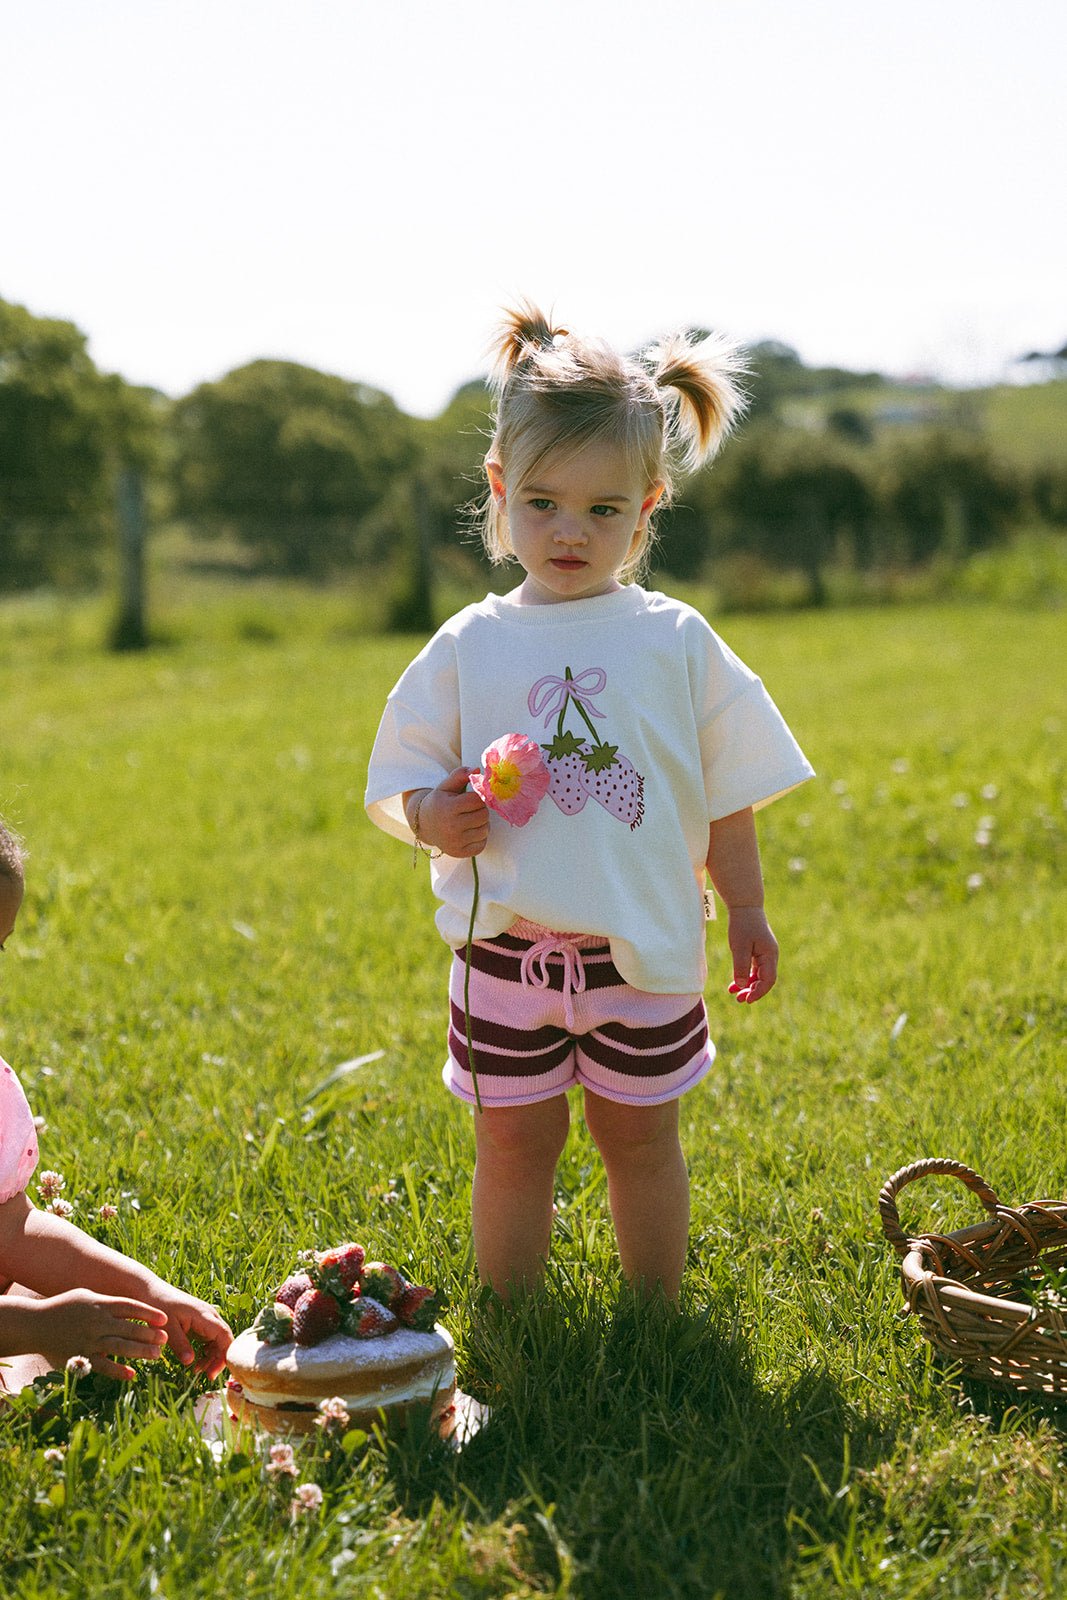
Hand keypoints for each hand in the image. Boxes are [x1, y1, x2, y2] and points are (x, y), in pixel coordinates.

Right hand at [28, 1288, 168, 1380]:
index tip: (164, 1318)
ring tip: (158, 1354)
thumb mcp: (86, 1296)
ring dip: (140, 1351)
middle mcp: (96, 1322)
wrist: (34, 1324)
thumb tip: (130, 1305)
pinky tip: (132, 1374)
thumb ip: (107, 1301)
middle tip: (166, 1339)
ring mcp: (88, 1340)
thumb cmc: (63, 1307)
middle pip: (128, 1328)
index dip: (148, 1312)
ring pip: (119, 1347)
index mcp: (99, 1304)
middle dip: (149, 1333)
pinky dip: (118, 1371)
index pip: (129, 1307)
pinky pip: (102, 1366)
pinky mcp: (79, 1357)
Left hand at [145, 1280, 232, 1378]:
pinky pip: (210, 1339)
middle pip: (224, 1340)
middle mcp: (210, 1316)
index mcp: (204, 1316)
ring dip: (213, 1357)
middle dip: (219, 1360)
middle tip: (206, 1377)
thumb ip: (180, 1345)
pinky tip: (195, 1363)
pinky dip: (207, 1352)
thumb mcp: (167, 1328)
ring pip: (219, 1341)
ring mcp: (206, 1319)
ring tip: (197, 1371)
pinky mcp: (201, 1323)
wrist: (151, 1292)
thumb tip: (190, 1362)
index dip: (224, 1356)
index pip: (225, 1336)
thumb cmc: (159, 1306)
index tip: (212, 1374)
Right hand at [413, 768, 489, 857]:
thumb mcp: (446, 786)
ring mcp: (456, 843)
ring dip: (481, 824)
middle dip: (480, 810)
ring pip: (485, 829)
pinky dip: (479, 837)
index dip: (477, 797)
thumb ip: (460, 774)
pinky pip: (482, 843)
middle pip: (484, 815)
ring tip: (469, 820)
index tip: (469, 798)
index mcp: (448, 808)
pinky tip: (468, 832)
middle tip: (469, 809)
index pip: (478, 800)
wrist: (425, 825)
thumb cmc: (440, 802)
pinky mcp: (460, 853)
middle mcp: (451, 827)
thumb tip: (476, 770)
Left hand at [725, 906, 778, 1002]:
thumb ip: (740, 966)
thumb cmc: (742, 924)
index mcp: (770, 955)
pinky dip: (745, 976)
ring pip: (759, 976)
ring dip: (748, 986)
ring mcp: (765, 954)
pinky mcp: (758, 951)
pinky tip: (734, 984)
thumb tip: (741, 986)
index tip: (746, 1000)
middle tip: (739, 1000)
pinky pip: (754, 969)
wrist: (744, 906)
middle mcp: (770, 956)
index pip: (768, 980)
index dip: (758, 992)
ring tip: (734, 995)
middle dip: (753, 991)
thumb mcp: (739, 946)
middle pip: (765, 980)